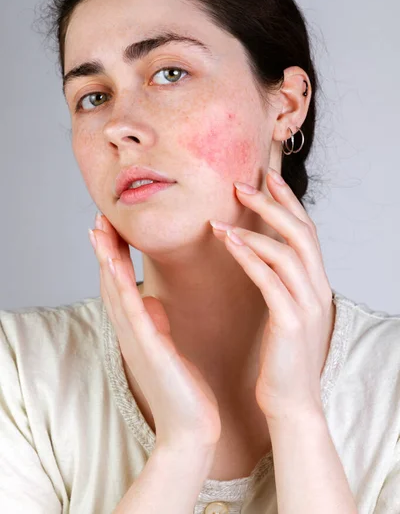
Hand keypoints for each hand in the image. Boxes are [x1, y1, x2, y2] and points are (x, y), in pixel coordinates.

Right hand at [89, 215, 220, 451]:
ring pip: (115, 291)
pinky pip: (131, 310)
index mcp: (138, 329)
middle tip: (99, 217)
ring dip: (105, 259)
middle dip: (105, 249)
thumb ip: (156, 322)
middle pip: (111, 282)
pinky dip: (119, 285)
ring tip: (99, 229)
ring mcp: (137, 339)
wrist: (191, 428)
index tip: (112, 227)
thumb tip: (149, 299)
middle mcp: (131, 331)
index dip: (114, 254)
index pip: (121, 284)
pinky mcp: (149, 348)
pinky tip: (113, 263)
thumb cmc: (183, 389)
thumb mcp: (168, 347)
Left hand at [210, 168, 333, 421]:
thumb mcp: (287, 313)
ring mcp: (308, 305)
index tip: (267, 177)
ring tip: (224, 212)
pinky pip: (270, 279)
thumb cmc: (282, 358)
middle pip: (302, 232)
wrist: (292, 403)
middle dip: (273, 203)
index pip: (306, 232)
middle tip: (242, 183)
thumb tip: (261, 258)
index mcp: (317, 285)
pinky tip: (228, 241)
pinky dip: (249, 255)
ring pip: (288, 251)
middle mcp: (318, 289)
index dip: (288, 201)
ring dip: (256, 226)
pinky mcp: (291, 321)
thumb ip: (281, 285)